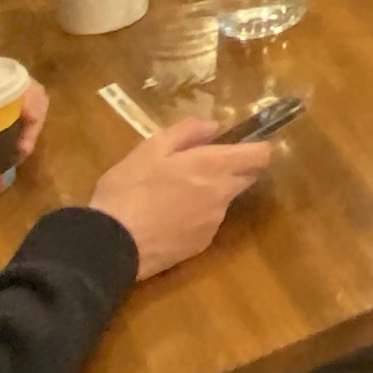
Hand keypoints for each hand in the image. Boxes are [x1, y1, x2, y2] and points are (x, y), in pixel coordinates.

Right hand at [86, 119, 277, 278]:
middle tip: (201, 165)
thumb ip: (186, 131)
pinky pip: (208, 222)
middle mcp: (222, 195)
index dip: (259, 147)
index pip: (260, 156)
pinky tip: (169, 218)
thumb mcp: (150, 148)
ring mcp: (213, 223)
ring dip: (211, 193)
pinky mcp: (201, 245)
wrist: (112, 245)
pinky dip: (197, 216)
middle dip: (234, 168)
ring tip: (174, 194)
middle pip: (246, 178)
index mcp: (213, 167)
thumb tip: (213, 126)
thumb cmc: (128, 189)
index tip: (246, 143)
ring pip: (224, 200)